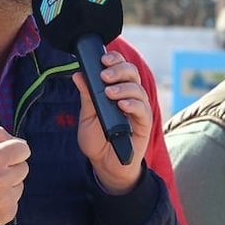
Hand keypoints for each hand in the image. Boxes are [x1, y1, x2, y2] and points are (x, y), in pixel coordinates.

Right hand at [0, 126, 29, 224]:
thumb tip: (18, 140)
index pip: (23, 149)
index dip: (13, 150)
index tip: (3, 155)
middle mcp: (1, 180)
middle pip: (23, 167)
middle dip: (10, 167)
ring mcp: (5, 200)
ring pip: (20, 185)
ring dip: (8, 185)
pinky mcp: (6, 215)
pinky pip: (14, 202)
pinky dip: (4, 201)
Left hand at [72, 50, 150, 193]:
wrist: (105, 164)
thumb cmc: (98, 140)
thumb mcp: (87, 116)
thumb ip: (86, 96)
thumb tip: (79, 75)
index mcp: (116, 90)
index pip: (120, 67)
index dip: (115, 60)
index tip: (103, 60)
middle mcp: (130, 96)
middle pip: (132, 73)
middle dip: (119, 70)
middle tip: (104, 76)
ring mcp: (138, 108)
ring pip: (138, 88)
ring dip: (123, 87)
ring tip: (109, 93)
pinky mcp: (144, 122)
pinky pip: (142, 108)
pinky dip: (132, 103)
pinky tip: (121, 105)